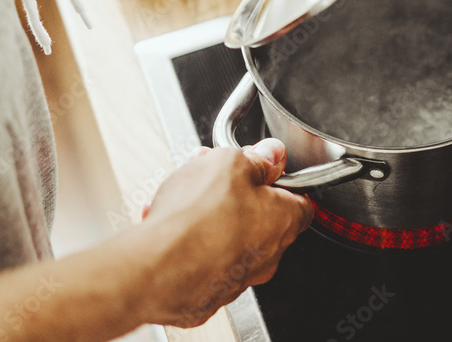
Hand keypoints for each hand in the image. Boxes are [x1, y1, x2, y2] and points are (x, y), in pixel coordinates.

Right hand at [135, 139, 312, 327]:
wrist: (153, 269)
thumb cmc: (195, 219)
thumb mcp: (231, 163)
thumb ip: (256, 159)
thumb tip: (271, 155)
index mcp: (284, 222)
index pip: (299, 199)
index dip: (276, 178)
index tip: (258, 166)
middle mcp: (266, 257)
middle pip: (258, 215)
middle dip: (234, 191)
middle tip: (211, 175)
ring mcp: (236, 280)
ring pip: (227, 237)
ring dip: (208, 214)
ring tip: (181, 195)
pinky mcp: (204, 296)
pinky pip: (201, 261)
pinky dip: (187, 243)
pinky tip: (168, 226)